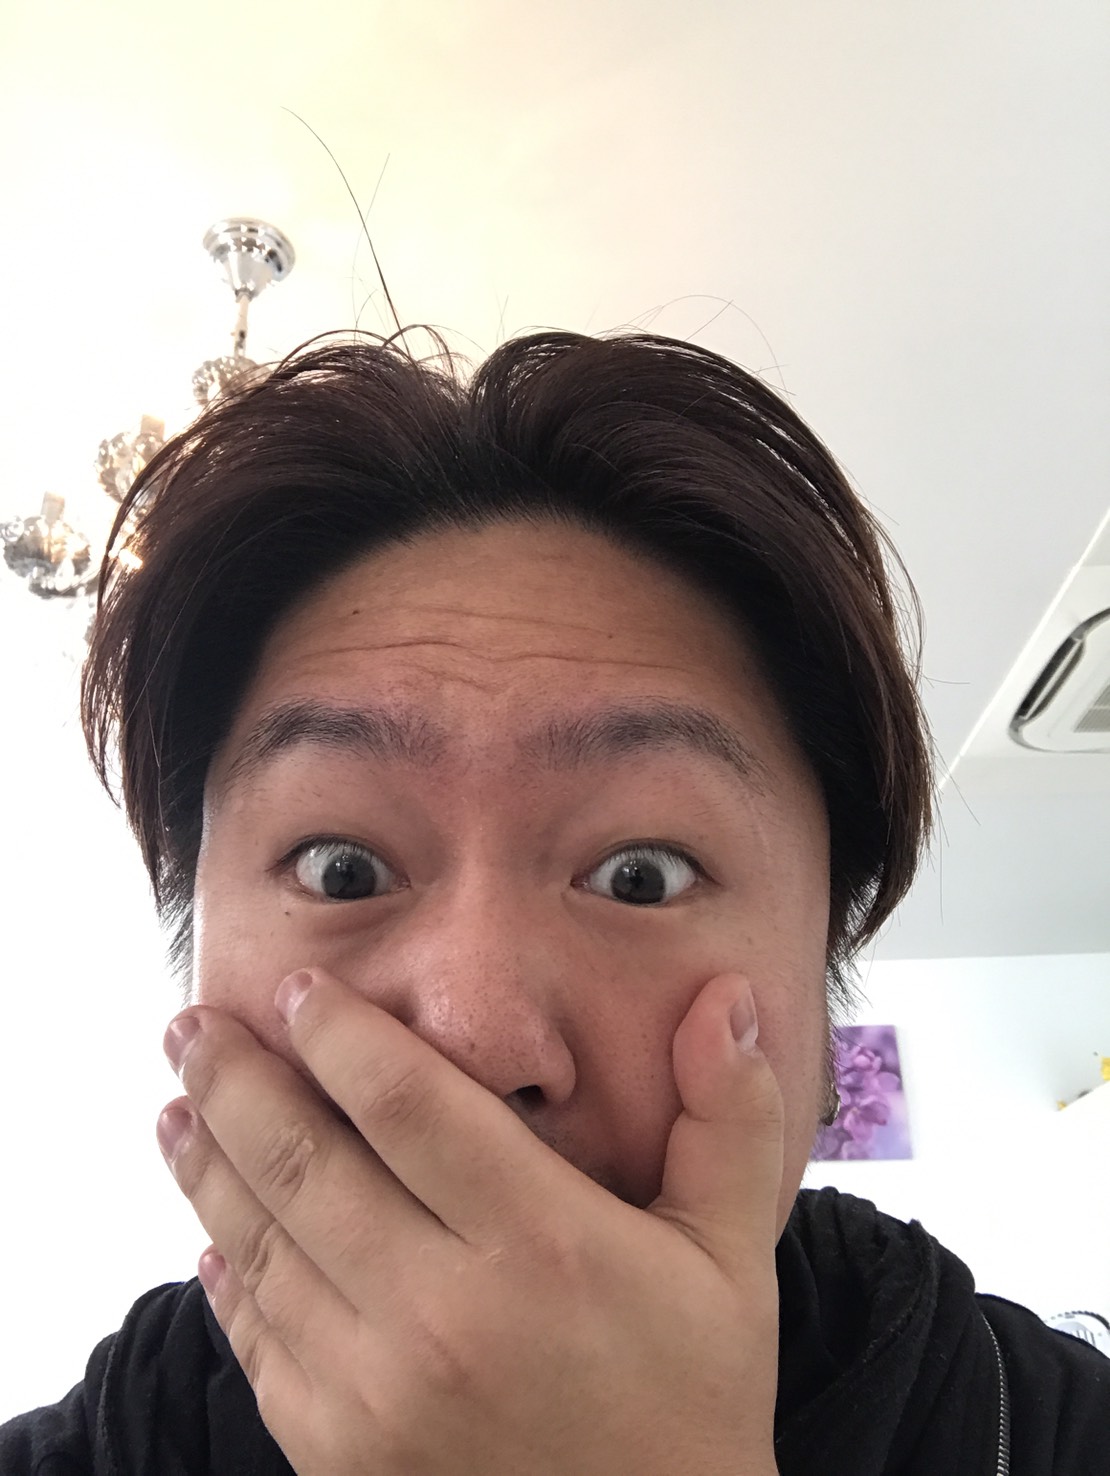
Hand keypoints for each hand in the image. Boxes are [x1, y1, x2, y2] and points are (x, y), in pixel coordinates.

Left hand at [157, 969, 784, 1474]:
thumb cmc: (691, 1404)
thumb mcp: (733, 1259)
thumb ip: (728, 1120)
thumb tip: (727, 996)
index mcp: (542, 1246)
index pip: (408, 1104)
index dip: (340, 1034)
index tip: (296, 986)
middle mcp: (444, 1313)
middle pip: (306, 1163)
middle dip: (236, 1081)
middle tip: (191, 1025)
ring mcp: (377, 1392)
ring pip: (263, 1247)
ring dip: (209, 1166)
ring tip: (175, 1105)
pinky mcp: (340, 1455)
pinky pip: (262, 1343)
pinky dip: (227, 1277)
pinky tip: (211, 1236)